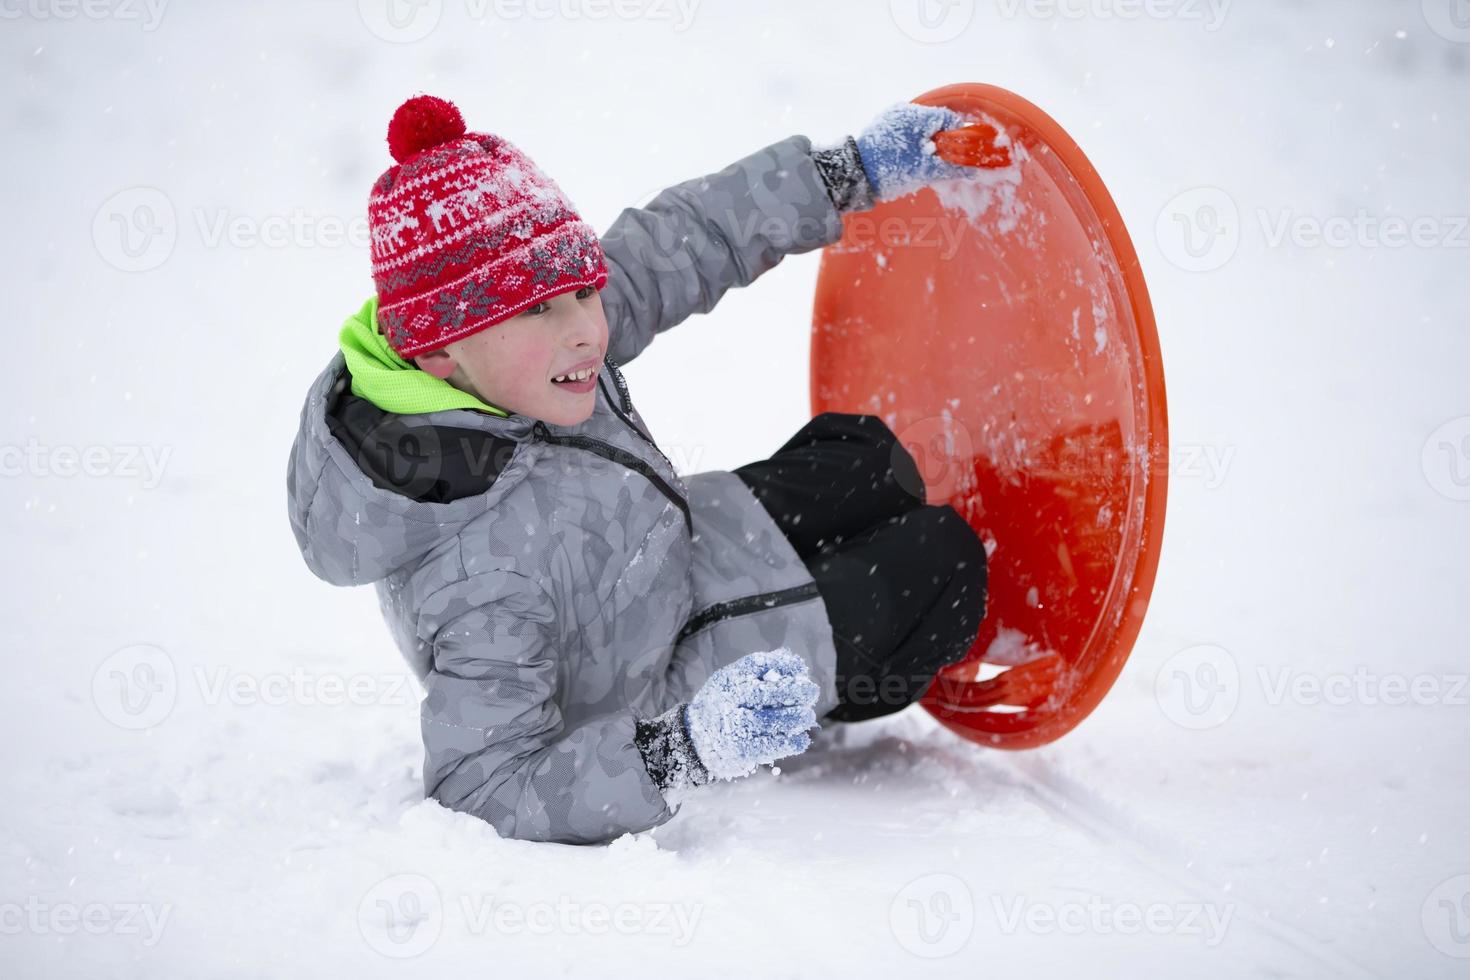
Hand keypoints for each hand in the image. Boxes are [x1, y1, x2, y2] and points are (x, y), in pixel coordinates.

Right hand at [684, 648, 819, 780]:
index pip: (757, 665)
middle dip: (795, 691)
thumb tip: (797, 665)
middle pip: (765, 693)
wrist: (694, 738)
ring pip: (770, 721)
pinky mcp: (739, 751)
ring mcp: (732, 727)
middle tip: (812, 692)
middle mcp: (727, 701)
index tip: (802, 669)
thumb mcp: (732, 681)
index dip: (783, 665)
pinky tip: (801, 739)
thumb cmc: (724, 704)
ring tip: (808, 716)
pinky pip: (769, 747)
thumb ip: (761, 670)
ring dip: (796, 718)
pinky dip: (790, 743)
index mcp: (727, 679)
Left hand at [854, 102, 976, 201]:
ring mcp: (890, 117)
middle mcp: (904, 110)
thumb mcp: (925, 171)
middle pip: (933, 123)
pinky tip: (906, 161)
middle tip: (937, 164)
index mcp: (917, 114)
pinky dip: (910, 144)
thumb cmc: (892, 169)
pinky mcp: (880, 127)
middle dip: (939, 143)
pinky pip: (904, 132)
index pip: (948, 118)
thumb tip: (973, 170)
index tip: (954, 156)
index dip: (955, 137)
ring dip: (924, 145)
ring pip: (918, 129)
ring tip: (920, 165)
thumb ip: (952, 168)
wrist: (853, 175)